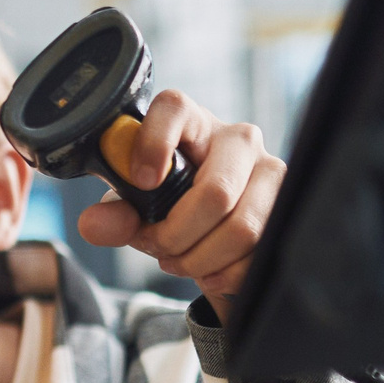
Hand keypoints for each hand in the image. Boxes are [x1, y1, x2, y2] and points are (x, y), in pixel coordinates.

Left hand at [73, 89, 280, 315]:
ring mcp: (271, 172)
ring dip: (199, 259)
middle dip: (176, 235)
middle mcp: (238, 139)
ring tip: (178, 260)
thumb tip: (93, 225)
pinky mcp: (290, 209)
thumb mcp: (135, 206)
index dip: (154, 142)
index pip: (173, 108)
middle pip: (215, 193)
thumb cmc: (169, 202)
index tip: (141, 181)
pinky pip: (259, 254)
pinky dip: (225, 274)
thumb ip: (115, 214)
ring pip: (241, 229)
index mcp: (191, 122)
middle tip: (155, 246)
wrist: (211, 226)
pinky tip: (209, 269)